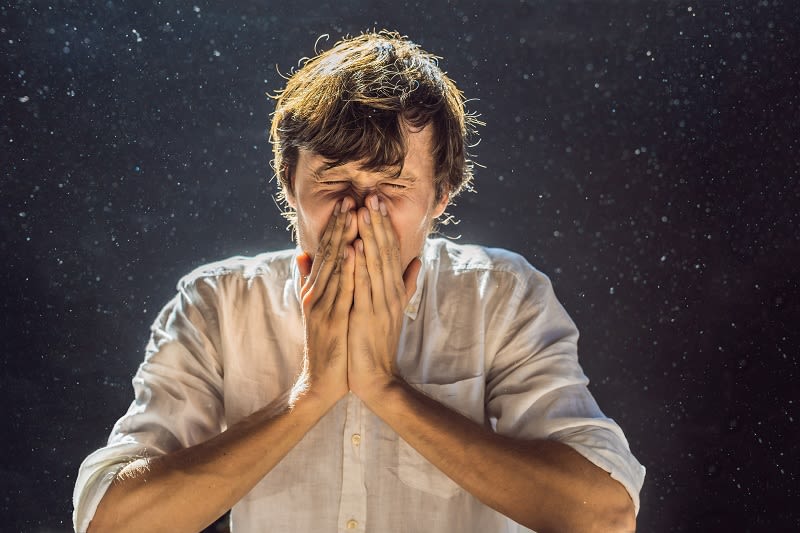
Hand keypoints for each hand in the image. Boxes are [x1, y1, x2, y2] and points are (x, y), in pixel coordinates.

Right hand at [294, 198, 356, 407]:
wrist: (322, 381)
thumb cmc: (326, 344)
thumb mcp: (316, 309)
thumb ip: (307, 282)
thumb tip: (300, 255)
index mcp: (315, 290)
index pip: (326, 252)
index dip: (337, 227)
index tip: (348, 203)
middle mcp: (315, 293)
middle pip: (329, 253)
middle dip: (340, 225)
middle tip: (350, 198)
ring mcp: (321, 306)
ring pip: (334, 266)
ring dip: (344, 239)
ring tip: (354, 215)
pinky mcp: (330, 320)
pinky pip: (341, 290)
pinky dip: (348, 269)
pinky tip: (355, 251)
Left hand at [348, 194, 420, 402]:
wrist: (376, 376)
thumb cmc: (380, 342)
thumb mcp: (395, 309)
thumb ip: (406, 285)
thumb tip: (416, 261)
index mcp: (394, 289)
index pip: (390, 251)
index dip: (384, 225)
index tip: (377, 201)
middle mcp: (390, 292)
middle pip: (385, 251)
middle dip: (378, 222)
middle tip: (372, 195)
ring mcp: (379, 302)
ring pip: (375, 263)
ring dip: (370, 235)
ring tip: (364, 210)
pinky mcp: (366, 315)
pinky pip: (363, 285)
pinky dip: (360, 265)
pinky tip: (355, 246)